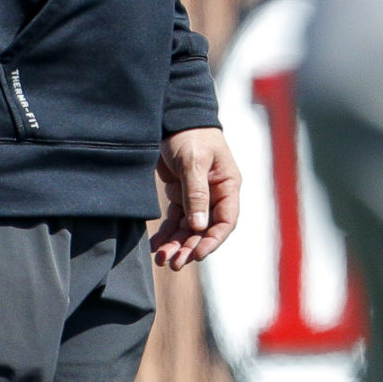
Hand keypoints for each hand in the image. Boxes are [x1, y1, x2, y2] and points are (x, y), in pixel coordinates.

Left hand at [152, 126, 240, 269]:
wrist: (172, 117)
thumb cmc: (190, 134)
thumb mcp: (194, 161)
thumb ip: (196, 193)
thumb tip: (200, 226)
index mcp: (227, 186)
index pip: (226, 221)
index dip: (213, 241)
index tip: (196, 254)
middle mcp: (215, 194)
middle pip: (205, 230)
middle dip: (190, 248)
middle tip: (173, 264)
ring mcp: (197, 196)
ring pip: (189, 229)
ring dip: (177, 245)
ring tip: (161, 260)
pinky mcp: (180, 194)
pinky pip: (175, 220)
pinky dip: (166, 234)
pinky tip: (155, 246)